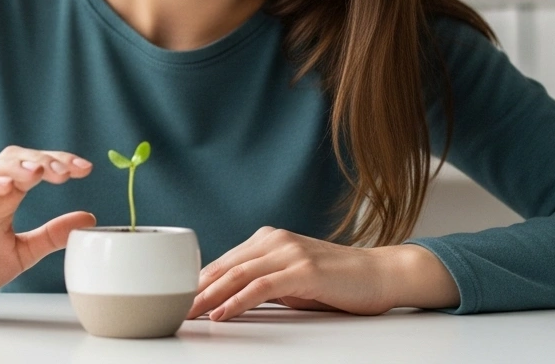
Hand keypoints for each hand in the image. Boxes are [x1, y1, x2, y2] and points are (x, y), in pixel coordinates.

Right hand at [0, 145, 94, 310]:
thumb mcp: (23, 252)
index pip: (34, 167)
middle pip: (15, 158)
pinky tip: (6, 186)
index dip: (59, 162)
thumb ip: (52, 235)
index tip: (85, 169)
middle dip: (43, 159)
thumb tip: (89, 217)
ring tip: (39, 172)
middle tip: (67, 171)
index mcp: (6, 198)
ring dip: (16, 166)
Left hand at [186, 227, 459, 320]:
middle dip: (195, 290)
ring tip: (189, 313)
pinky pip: (261, 287)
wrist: (382, 274)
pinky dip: (237, 301)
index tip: (177, 299)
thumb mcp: (293, 280)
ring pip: (237, 275)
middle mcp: (275, 240)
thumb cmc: (338, 281)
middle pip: (224, 267)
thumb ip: (264, 283)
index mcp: (269, 240)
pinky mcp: (303, 270)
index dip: (198, 282)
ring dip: (208, 296)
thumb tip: (230, 298)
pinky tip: (221, 314)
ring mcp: (289, 253)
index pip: (224, 262)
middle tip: (172, 309)